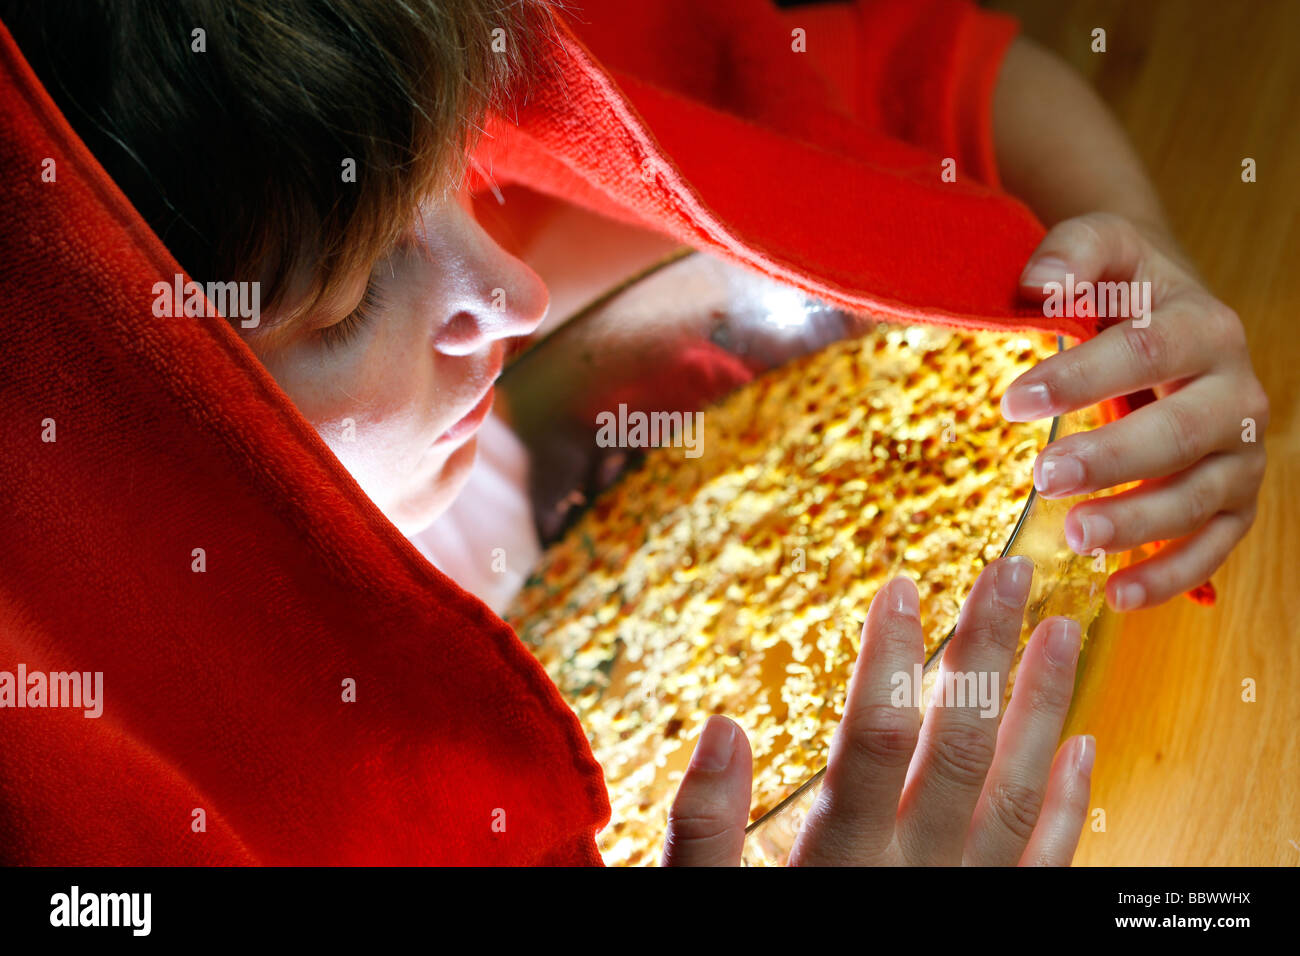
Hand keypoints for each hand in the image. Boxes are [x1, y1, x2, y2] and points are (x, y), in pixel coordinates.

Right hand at [661, 559, 1093, 865]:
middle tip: (1011, 572)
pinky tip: (1084, 750)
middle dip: (986, 654)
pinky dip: (1072, 808)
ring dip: (1045, 710)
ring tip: (1065, 633)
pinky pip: (1046, 866)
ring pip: (1018, 796)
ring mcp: (966, 902)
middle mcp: (915, 876)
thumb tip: (723, 725)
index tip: (903, 584)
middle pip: (960, 749)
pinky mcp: (996, 923)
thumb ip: (705, 827)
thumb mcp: (701, 904)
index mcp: (842, 861)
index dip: (890, 660)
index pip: (872, 740)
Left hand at [1002, 212, 1268, 610]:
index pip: (1143, 352)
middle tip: (1045, 475)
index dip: (1079, 377)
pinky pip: (1214, 545)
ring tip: (1077, 536)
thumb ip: (1073, 252)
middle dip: (1113, 457)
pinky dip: (1171, 573)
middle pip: (1179, 432)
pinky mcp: (1236, 500)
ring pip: (1200, 495)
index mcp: (1202, 326)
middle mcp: (1235, 391)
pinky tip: (1117, 594)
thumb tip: (1037, 282)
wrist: (1169, 313)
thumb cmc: (1123, 288)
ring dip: (1140, 521)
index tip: (1013, 401)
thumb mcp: (1103, 249)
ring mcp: (1241, 451)